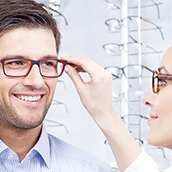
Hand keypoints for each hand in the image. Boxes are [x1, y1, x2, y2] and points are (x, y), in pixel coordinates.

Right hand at [62, 56, 140, 171]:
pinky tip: (78, 70)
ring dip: (80, 64)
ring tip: (70, 67)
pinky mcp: (105, 76)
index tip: (64, 58)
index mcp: (99, 76)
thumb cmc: (95, 105)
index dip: (72, 59)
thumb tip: (67, 68)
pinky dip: (86, 68)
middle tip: (65, 61)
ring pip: (91, 63)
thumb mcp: (81, 90)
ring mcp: (106, 74)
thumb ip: (74, 76)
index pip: (84, 62)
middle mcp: (104, 73)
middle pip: (87, 61)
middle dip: (75, 60)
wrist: (104, 112)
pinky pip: (94, 68)